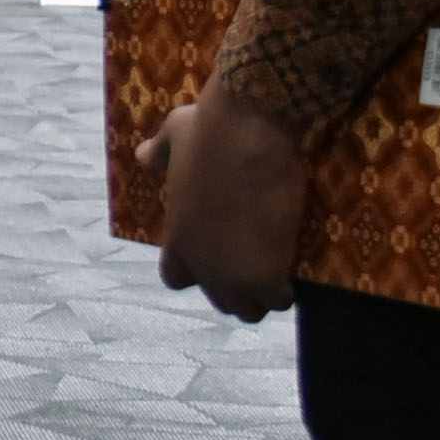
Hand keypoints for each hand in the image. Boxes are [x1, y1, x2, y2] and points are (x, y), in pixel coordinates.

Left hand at [136, 78, 306, 321]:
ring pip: (247, 310)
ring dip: (262, 297)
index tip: (218, 257)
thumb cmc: (210, 130)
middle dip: (237, 290)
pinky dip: (287, 293)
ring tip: (278, 278)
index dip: (196, 271)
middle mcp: (199, 262)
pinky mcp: (264, 274)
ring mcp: (229, 273)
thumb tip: (145, 156)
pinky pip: (278, 301)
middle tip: (257, 270)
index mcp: (176, 235)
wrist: (248, 133)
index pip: (174, 277)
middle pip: (218, 299)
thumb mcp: (174, 136)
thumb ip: (160, 152)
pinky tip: (295, 277)